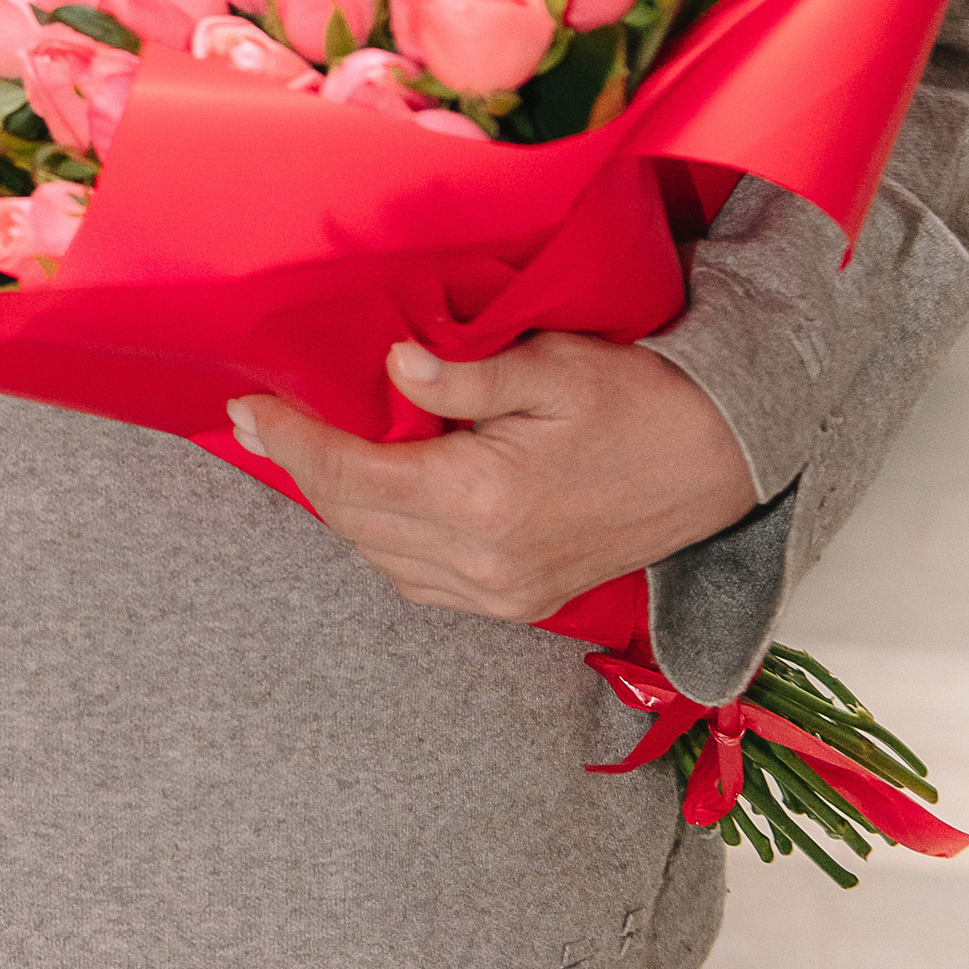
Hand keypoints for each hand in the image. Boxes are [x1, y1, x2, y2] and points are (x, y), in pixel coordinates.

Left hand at [232, 332, 757, 626]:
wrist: (724, 462)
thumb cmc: (642, 401)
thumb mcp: (549, 366)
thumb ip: (462, 376)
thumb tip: (392, 366)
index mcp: (481, 500)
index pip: (350, 474)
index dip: (288, 439)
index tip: (244, 408)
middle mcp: (482, 563)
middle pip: (353, 520)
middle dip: (303, 469)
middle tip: (263, 423)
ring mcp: (502, 594)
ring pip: (380, 559)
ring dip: (340, 509)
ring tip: (313, 455)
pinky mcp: (521, 602)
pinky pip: (420, 582)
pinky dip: (384, 542)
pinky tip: (378, 500)